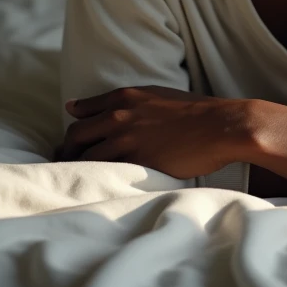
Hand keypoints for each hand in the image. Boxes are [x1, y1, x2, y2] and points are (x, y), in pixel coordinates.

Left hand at [60, 86, 252, 177]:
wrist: (220, 125)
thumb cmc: (196, 113)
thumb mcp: (160, 96)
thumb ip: (133, 103)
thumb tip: (115, 111)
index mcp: (126, 97)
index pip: (82, 111)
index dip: (72, 128)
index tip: (68, 142)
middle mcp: (120, 114)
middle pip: (75, 135)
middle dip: (67, 152)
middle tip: (68, 166)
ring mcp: (126, 137)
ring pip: (85, 157)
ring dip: (77, 170)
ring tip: (78, 183)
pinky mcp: (135, 160)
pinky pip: (104, 172)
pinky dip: (96, 180)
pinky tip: (97, 189)